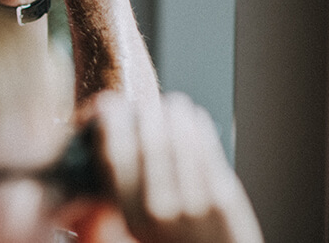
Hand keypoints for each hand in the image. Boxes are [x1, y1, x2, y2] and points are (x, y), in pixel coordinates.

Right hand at [86, 92, 262, 242]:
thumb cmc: (174, 241)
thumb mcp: (138, 224)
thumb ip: (124, 189)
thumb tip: (112, 139)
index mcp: (132, 216)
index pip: (114, 158)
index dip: (110, 123)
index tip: (108, 105)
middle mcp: (160, 210)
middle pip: (149, 143)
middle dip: (144, 113)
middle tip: (140, 103)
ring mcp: (195, 203)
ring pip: (180, 141)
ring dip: (174, 114)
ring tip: (170, 104)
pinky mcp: (223, 197)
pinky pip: (207, 149)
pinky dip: (198, 126)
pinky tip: (193, 116)